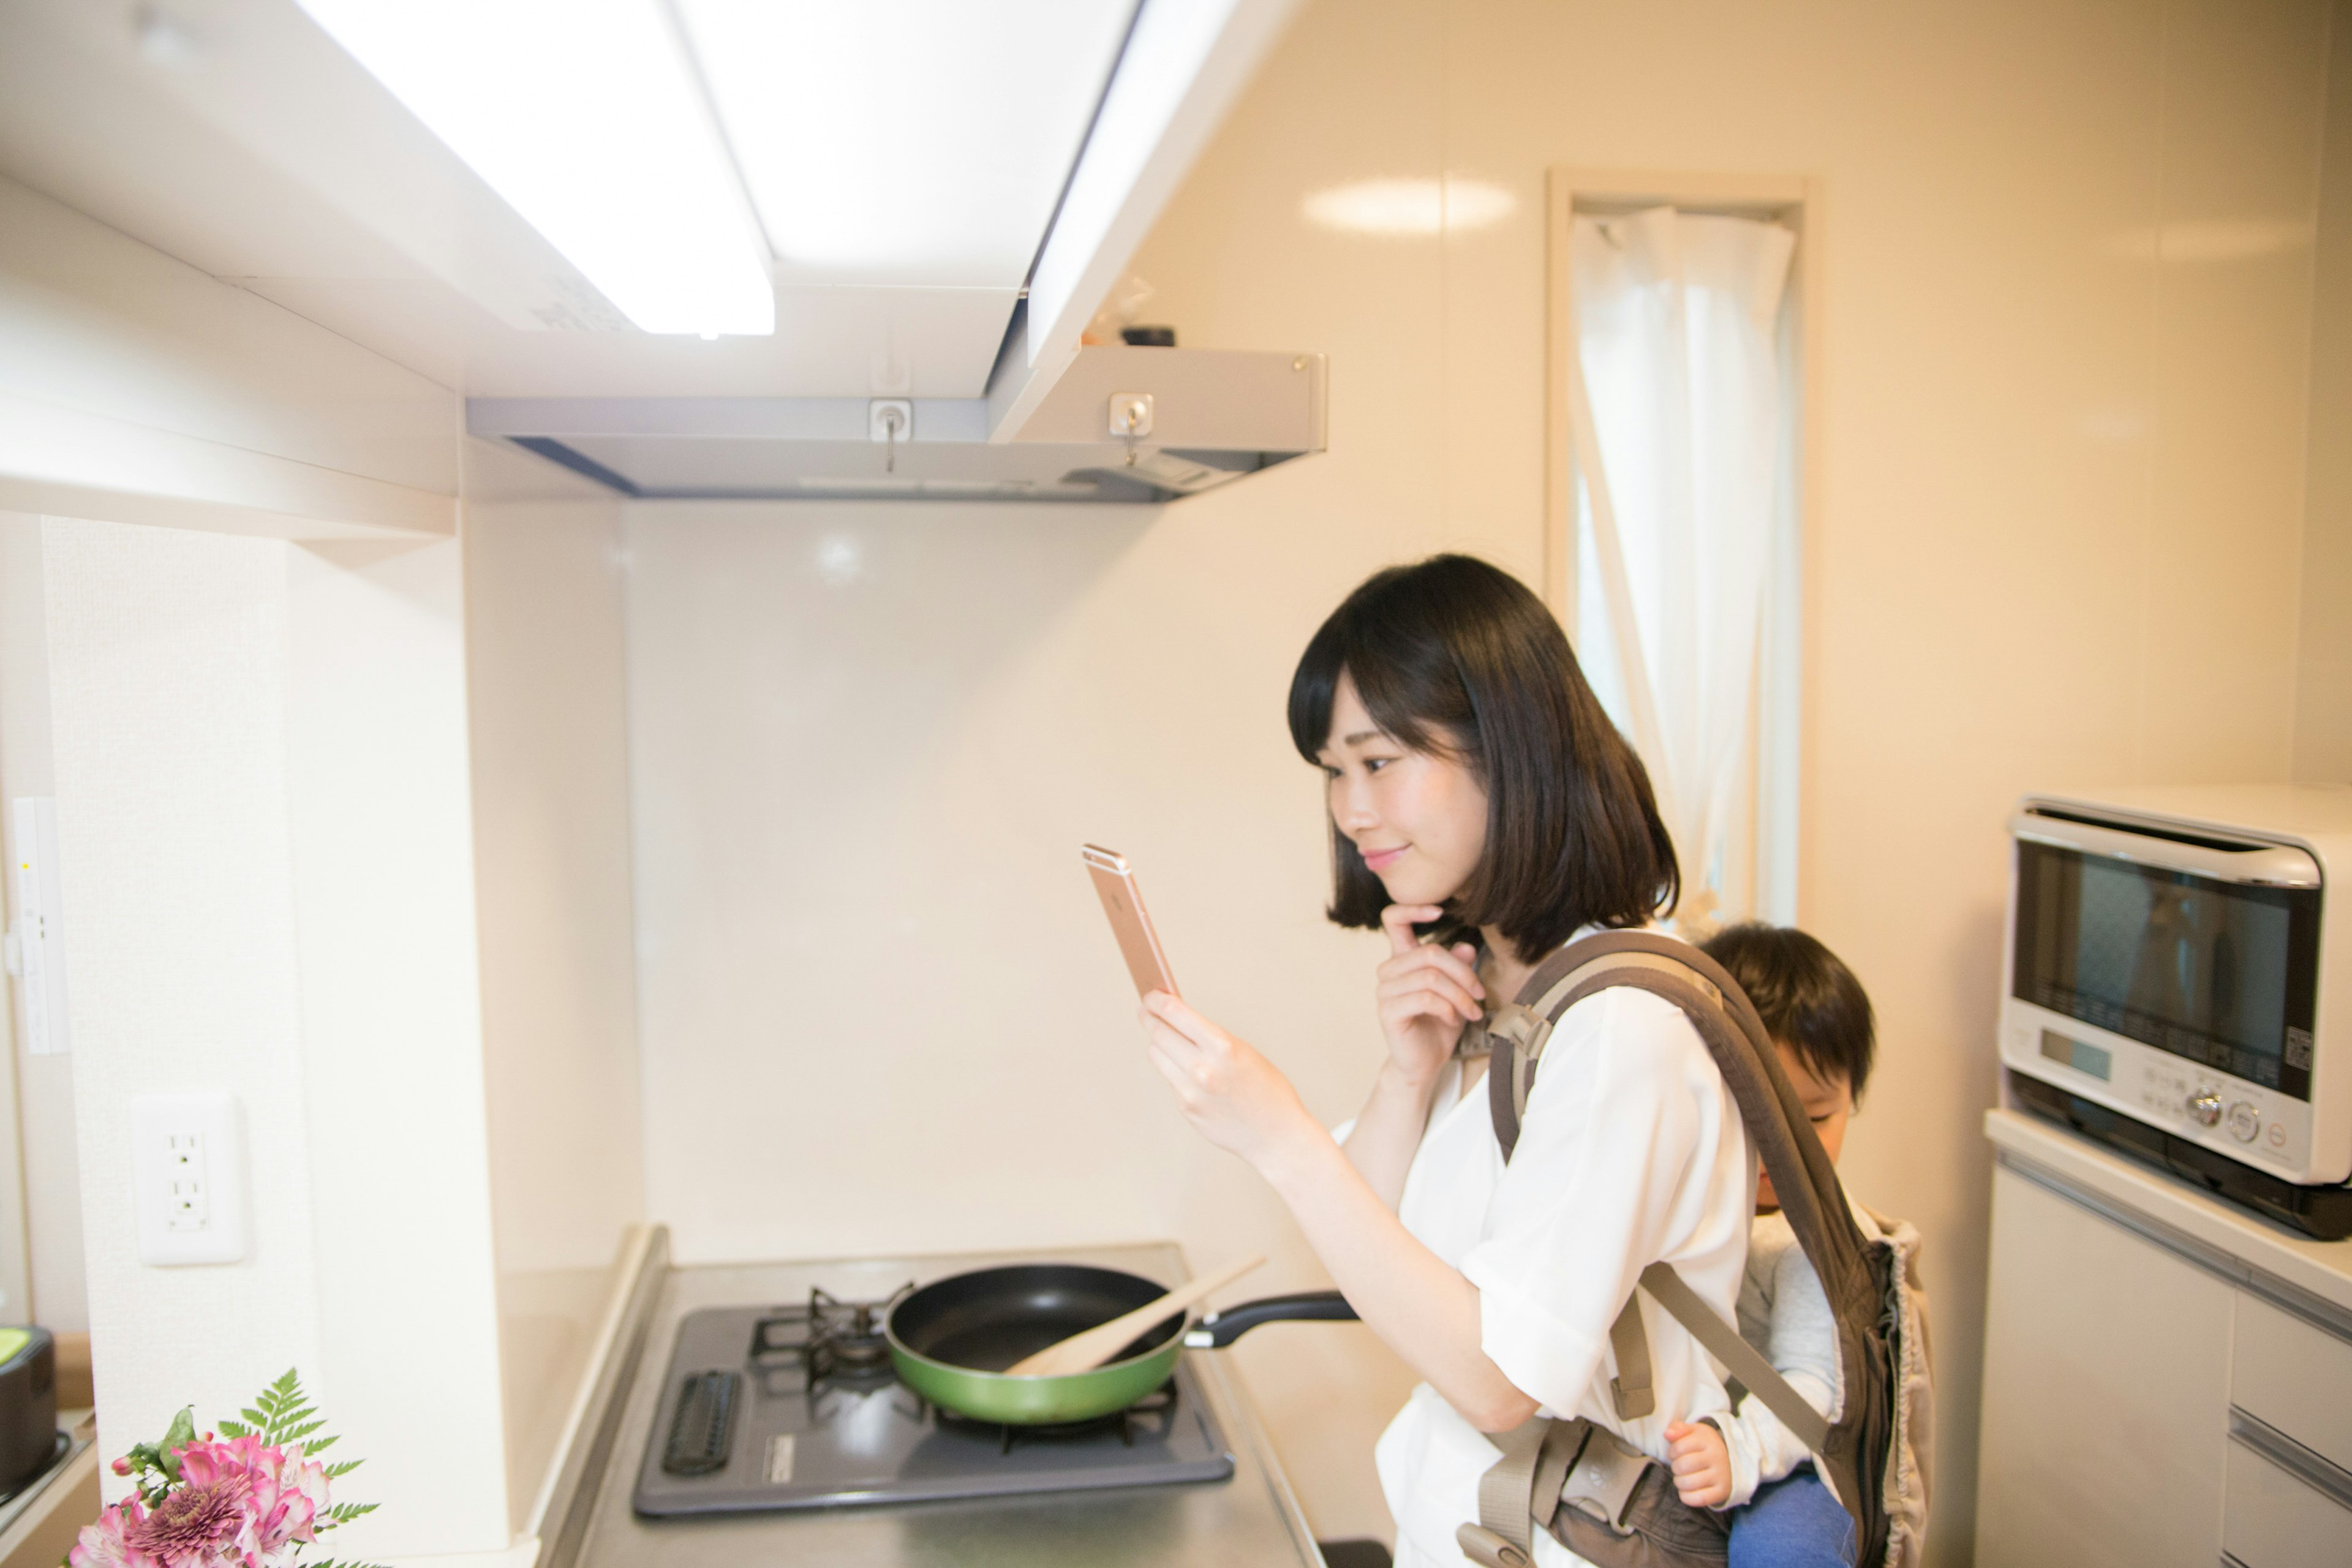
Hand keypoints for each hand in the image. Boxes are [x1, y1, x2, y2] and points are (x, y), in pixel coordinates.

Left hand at [1140, 992, 1315, 1171]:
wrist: (1276, 1135)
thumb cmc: (1267, 1091)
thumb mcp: (1244, 1052)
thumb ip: (1210, 1038)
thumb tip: (1178, 1020)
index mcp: (1223, 1047)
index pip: (1175, 1013)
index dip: (1156, 1001)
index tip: (1150, 995)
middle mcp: (1202, 1068)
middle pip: (1159, 1033)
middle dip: (1150, 1018)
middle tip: (1146, 1011)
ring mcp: (1191, 1091)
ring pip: (1157, 1055)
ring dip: (1159, 1044)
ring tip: (1165, 1039)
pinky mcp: (1186, 1108)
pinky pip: (1170, 1079)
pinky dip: (1174, 1071)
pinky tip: (1187, 1071)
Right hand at [1374, 903, 1484, 1089]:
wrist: (1425, 1064)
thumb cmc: (1439, 1026)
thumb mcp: (1457, 993)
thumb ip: (1459, 969)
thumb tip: (1466, 948)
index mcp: (1403, 959)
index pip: (1393, 920)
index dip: (1413, 909)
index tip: (1439, 912)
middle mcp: (1389, 971)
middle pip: (1429, 951)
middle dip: (1464, 973)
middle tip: (1480, 995)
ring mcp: (1385, 991)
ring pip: (1431, 977)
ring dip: (1460, 995)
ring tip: (1472, 1012)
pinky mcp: (1389, 1012)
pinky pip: (1425, 998)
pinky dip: (1448, 1008)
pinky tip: (1454, 1019)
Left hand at [1664, 1420, 1730, 1507]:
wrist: (1730, 1462)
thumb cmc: (1704, 1446)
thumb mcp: (1693, 1432)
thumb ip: (1678, 1429)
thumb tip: (1667, 1433)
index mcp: (1708, 1440)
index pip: (1678, 1447)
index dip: (1672, 1452)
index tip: (1676, 1454)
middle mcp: (1717, 1457)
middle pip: (1682, 1466)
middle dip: (1675, 1468)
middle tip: (1681, 1467)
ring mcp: (1721, 1475)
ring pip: (1687, 1483)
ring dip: (1679, 1482)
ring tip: (1684, 1477)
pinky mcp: (1722, 1492)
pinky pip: (1698, 1499)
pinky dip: (1686, 1497)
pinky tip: (1688, 1490)